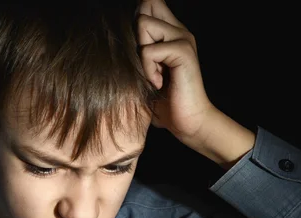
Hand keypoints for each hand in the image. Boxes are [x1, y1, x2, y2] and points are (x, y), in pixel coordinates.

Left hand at [137, 0, 254, 167]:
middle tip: (145, 62)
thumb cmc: (164, 103)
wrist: (188, 122)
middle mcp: (178, 31)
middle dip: (135, 32)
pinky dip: (147, 70)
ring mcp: (182, 38)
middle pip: (145, 4)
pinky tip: (158, 83)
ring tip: (152, 74)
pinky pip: (148, 50)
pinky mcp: (183, 51)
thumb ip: (136, 52)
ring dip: (140, 53)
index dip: (136, 15)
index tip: (137, 48)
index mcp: (170, 33)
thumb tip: (112, 37)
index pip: (150, 2)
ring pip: (143, 24)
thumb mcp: (144, 74)